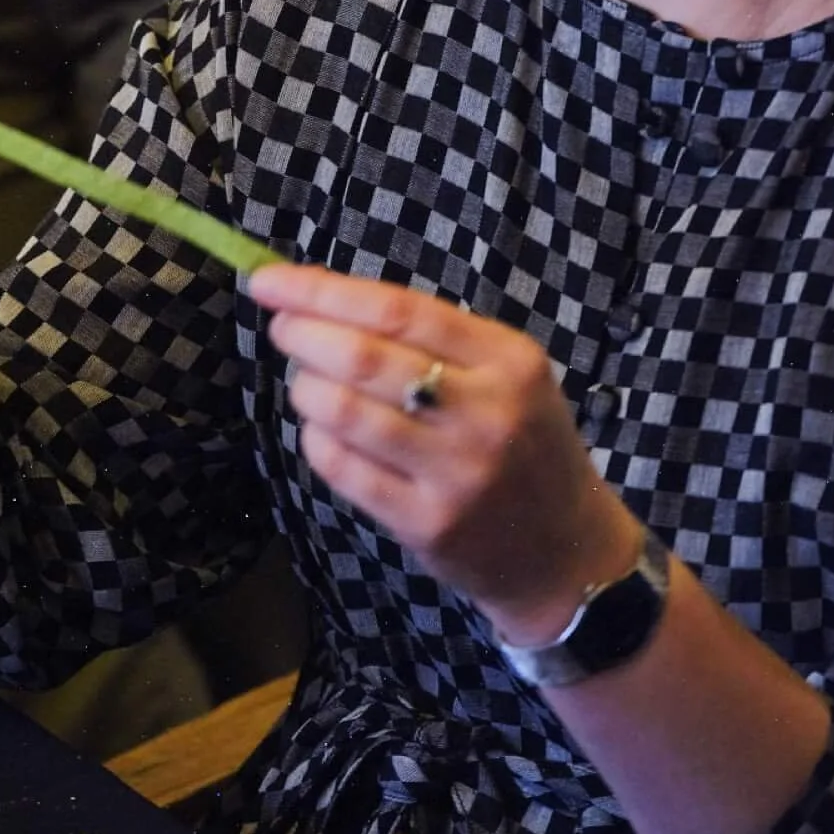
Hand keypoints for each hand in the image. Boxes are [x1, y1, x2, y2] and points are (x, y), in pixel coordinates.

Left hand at [248, 264, 641, 643]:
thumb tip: (318, 295)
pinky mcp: (429, 524)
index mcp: (509, 360)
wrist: (565, 552)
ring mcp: (458, 474)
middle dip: (304, 335)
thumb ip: (428, 335)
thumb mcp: (504, 374)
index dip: (322, 292)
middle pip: (366, 359)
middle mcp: (488, 413)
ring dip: (306, 388)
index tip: (268, 281)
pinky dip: (316, 440)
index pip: (398, 310)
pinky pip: (345, 470)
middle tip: (280, 327)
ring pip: (347, 414)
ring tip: (304, 382)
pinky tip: (319, 430)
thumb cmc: (521, 441)